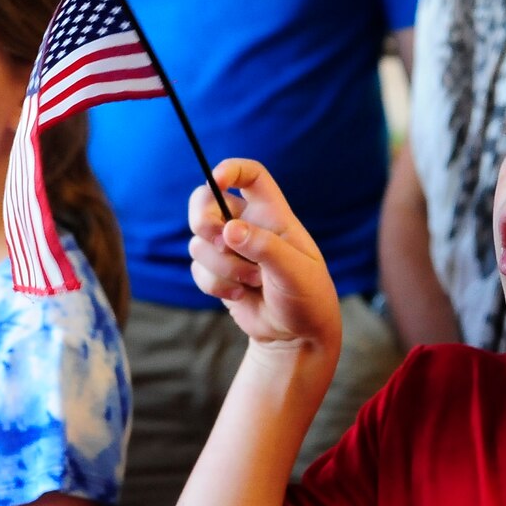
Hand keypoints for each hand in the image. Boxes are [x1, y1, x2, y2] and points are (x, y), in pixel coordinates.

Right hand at [189, 159, 340, 352]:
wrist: (296, 336)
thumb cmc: (308, 298)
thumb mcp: (295, 272)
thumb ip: (265, 248)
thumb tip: (230, 230)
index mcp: (272, 215)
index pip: (250, 176)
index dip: (231, 169)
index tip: (216, 180)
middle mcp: (248, 226)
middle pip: (206, 201)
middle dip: (203, 220)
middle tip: (219, 240)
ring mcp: (230, 250)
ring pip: (198, 242)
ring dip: (221, 266)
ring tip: (252, 282)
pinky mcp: (217, 273)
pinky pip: (197, 269)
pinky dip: (215, 284)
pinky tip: (240, 296)